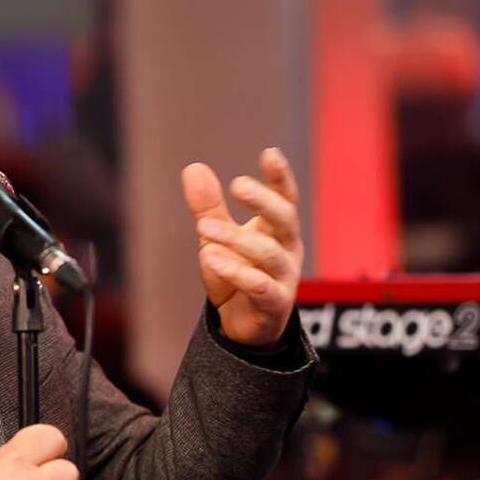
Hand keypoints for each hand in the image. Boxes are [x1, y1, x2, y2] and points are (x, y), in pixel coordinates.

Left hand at [181, 147, 304, 347]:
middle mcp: (286, 249)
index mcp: (277, 230)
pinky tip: (211, 261)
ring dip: (236, 238)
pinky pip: (260, 286)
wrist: (244, 325)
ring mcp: (284, 277)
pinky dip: (237, 273)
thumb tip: (193, 167)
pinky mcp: (274, 303)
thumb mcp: (217, 237)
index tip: (270, 154)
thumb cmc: (236, 275)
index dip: (280, 177)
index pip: (284, 198)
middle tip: (237, 184)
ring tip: (203, 229)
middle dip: (263, 200)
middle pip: (284, 218)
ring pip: (267, 253)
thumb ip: (208, 207)